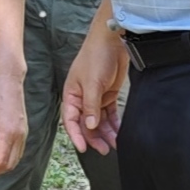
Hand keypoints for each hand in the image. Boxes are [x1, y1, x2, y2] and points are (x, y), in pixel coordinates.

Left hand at [0, 50, 27, 178]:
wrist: (9, 79)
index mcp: (9, 133)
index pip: (0, 161)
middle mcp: (20, 136)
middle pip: (10, 164)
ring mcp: (24, 133)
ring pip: (16, 159)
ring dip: (2, 166)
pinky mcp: (24, 130)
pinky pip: (18, 151)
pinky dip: (8, 157)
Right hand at [63, 22, 126, 154]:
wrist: (113, 40)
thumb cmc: (96, 56)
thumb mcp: (92, 83)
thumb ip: (90, 106)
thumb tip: (89, 126)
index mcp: (71, 95)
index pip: (70, 120)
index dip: (76, 135)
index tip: (83, 148)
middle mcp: (82, 98)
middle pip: (85, 123)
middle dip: (94, 137)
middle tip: (104, 149)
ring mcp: (95, 97)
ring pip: (99, 121)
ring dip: (106, 132)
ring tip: (115, 144)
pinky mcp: (108, 94)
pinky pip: (110, 114)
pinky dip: (114, 123)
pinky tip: (119, 131)